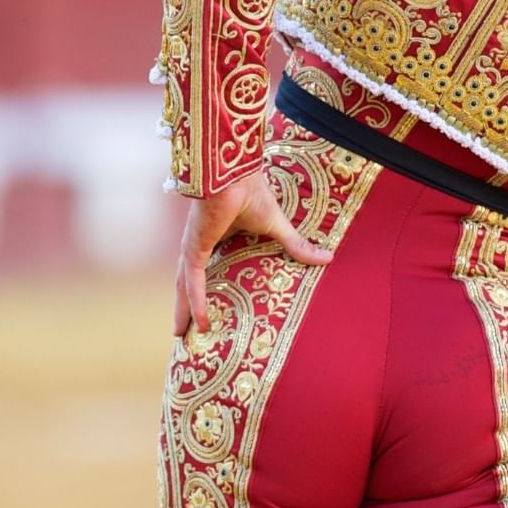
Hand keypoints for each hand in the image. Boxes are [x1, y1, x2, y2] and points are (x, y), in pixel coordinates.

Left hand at [173, 170, 331, 336]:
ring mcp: (193, 247)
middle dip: (184, 306)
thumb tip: (327, 258)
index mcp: (215, 236)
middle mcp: (199, 244)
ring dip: (182, 311)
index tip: (203, 307)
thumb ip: (296, 246)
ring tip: (180, 334)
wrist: (235, 173)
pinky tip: (199, 323)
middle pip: (188, 282)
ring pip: (184, 286)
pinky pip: (193, 282)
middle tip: (182, 331)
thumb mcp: (277, 226)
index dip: (201, 288)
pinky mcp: (194, 248)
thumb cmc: (251, 190)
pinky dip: (195, 303)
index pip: (205, 268)